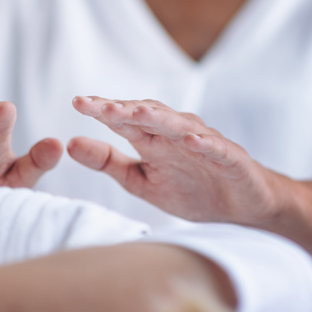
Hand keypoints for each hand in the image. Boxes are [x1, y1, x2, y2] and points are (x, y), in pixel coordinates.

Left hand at [67, 96, 281, 223]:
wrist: (242, 209)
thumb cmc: (192, 190)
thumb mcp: (141, 181)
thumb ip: (107, 163)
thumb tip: (69, 143)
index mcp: (153, 139)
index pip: (124, 119)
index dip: (102, 110)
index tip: (77, 103)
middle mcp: (176, 134)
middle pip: (147, 115)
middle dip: (123, 109)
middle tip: (97, 105)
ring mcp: (205, 143)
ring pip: (178, 125)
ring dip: (158, 117)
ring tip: (136, 111)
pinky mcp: (230, 158)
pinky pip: (216, 148)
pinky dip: (204, 142)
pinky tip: (190, 139)